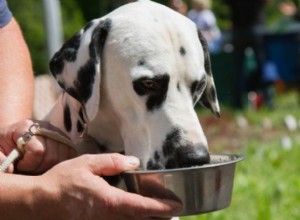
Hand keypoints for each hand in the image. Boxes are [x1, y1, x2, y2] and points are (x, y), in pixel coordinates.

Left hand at [0, 119, 76, 172]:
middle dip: (40, 168)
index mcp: (26, 126)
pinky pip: (71, 154)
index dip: (29, 164)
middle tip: (29, 168)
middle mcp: (45, 126)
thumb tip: (10, 169)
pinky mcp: (65, 138)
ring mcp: (57, 131)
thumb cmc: (3, 147)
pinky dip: (62, 163)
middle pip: (52, 156)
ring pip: (63, 157)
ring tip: (38, 166)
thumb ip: (0, 160)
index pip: (38, 150)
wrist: (12, 138)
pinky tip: (50, 165)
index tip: (19, 165)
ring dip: (51, 167)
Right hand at [34, 153, 181, 219]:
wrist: (39, 202)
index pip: (142, 207)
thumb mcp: (87, 164)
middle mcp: (108, 218)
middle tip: (172, 211)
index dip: (162, 207)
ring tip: (159, 215)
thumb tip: (134, 162)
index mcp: (110, 201)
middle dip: (159, 218)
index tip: (177, 205)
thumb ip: (113, 162)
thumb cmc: (63, 181)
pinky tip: (134, 216)